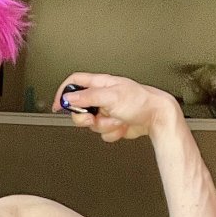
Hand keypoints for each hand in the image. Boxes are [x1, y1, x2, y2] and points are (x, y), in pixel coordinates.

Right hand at [51, 73, 180, 141]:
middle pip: (79, 108)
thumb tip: (69, 97)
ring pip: (91, 124)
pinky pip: (102, 133)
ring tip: (118, 119)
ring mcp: (107, 111)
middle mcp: (102, 97)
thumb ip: (88, 96)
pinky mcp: (112, 123)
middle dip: (84, 118)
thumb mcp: (111, 96)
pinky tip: (122, 125)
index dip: (63, 93)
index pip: (74, 83)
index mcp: (101, 84)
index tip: (58, 105)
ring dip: (104, 125)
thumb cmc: (141, 101)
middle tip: (92, 119)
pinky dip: (112, 132)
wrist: (157, 117)